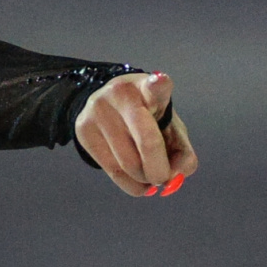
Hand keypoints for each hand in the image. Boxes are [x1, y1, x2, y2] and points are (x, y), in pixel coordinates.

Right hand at [74, 71, 197, 196]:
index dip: (159, 85)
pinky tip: (135, 178)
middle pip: (147, 143)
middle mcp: (121, 94)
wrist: (106, 105)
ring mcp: (98, 110)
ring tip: (146, 172)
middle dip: (160, 171)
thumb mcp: (171, 128)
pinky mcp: (83, 129)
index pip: (155, 86)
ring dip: (144, 179)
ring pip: (129, 164)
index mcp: (148, 88)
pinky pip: (113, 172)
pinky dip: (131, 184)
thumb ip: (182, 153)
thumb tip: (173, 178)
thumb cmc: (148, 119)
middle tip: (163, 178)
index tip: (160, 82)